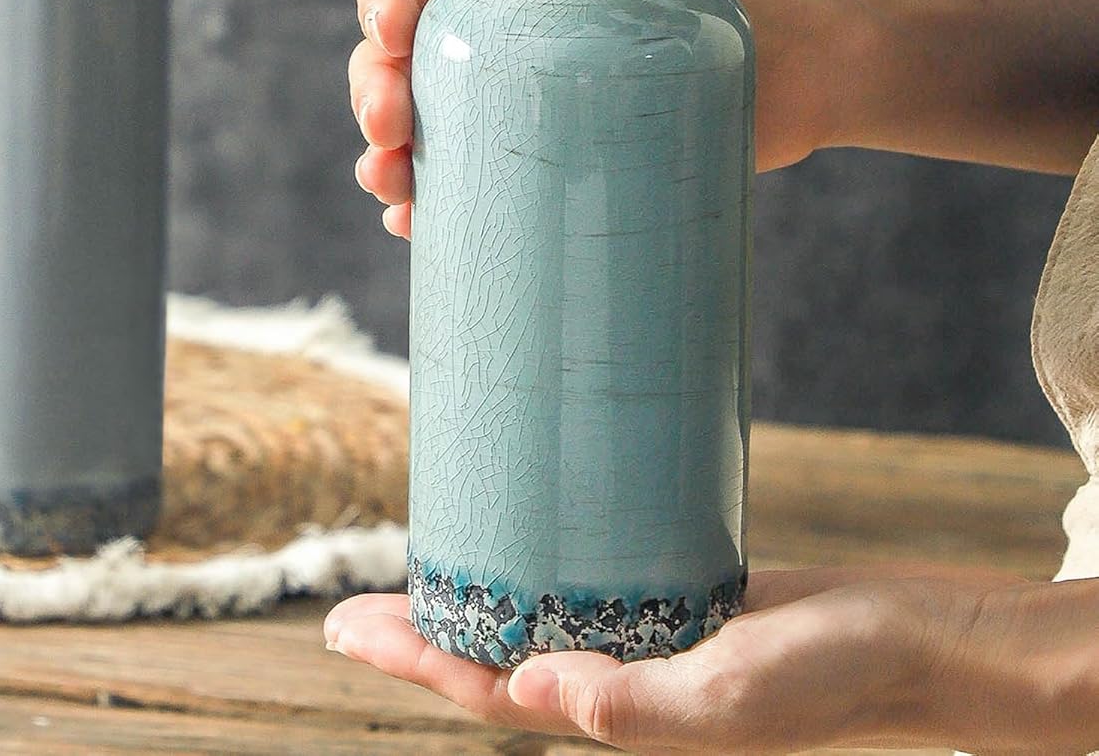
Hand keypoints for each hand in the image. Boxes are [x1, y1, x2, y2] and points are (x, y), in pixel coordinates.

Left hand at [323, 564, 1077, 752]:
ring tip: (421, 564)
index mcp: (615, 710)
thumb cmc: (829, 677)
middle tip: (349, 599)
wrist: (900, 640)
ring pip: (529, 619)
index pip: (489, 690)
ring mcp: (636, 638)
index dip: (415, 659)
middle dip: (420, 633)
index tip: (345, 623)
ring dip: (472, 598)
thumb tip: (542, 698)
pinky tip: (520, 534)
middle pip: (493, 656)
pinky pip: (579, 585)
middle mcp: (612, 677)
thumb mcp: (736, 694)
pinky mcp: (664, 600)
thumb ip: (643, 706)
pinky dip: (535, 566)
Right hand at [351, 0, 844, 236]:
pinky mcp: (559, 158)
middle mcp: (500, 30)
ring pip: (426, 128)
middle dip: (375, 95)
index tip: (390, 36)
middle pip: (402, 60)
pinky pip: (480, 184)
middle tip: (389, 133)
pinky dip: (437, 206)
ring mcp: (526, 99)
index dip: (381, 1)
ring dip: (388, 160)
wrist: (819, 49)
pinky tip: (416, 226)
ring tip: (394, 190)